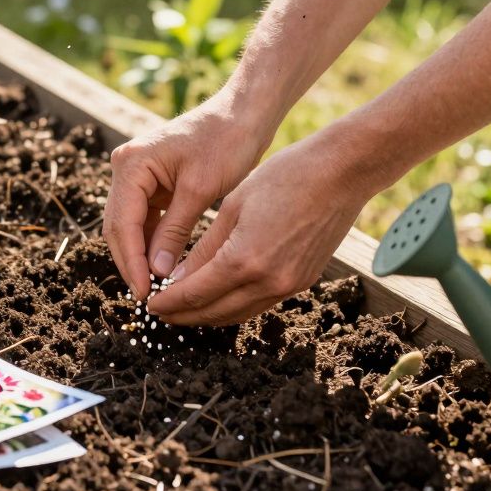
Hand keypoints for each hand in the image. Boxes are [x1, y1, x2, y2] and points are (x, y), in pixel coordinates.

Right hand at [103, 89, 275, 297]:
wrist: (243, 114)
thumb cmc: (225, 142)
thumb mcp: (200, 190)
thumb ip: (174, 231)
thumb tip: (158, 273)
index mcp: (132, 164)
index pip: (123, 223)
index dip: (132, 262)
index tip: (145, 292)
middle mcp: (126, 168)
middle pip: (118, 227)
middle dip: (132, 262)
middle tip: (148, 297)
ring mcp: (136, 175)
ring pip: (129, 227)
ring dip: (141, 256)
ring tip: (156, 288)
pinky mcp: (151, 183)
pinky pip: (145, 219)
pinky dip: (153, 243)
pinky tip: (164, 266)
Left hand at [145, 132, 371, 324]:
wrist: (341, 174)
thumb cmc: (285, 177)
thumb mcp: (233, 206)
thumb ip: (204, 247)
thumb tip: (176, 278)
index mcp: (244, 260)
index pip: (195, 295)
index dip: (168, 303)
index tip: (149, 305)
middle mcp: (268, 281)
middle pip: (215, 313)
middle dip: (183, 316)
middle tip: (160, 312)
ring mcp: (288, 286)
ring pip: (237, 314)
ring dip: (208, 315)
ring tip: (184, 308)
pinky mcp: (302, 282)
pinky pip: (259, 304)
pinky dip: (234, 306)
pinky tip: (218, 296)